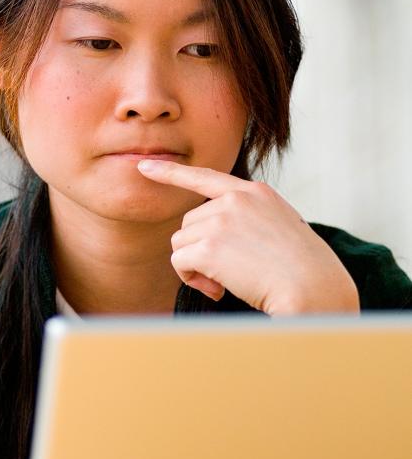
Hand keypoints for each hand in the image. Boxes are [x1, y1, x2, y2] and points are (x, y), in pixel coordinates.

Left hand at [137, 159, 359, 315]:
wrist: (314, 291)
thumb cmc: (302, 270)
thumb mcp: (279, 227)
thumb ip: (246, 219)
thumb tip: (208, 235)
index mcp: (255, 192)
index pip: (205, 177)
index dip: (172, 173)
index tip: (145, 166)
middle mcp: (236, 200)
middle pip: (189, 223)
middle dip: (199, 249)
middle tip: (225, 273)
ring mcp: (221, 220)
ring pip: (181, 243)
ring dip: (195, 266)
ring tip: (225, 281)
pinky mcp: (209, 246)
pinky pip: (180, 261)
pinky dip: (191, 278)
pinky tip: (217, 289)